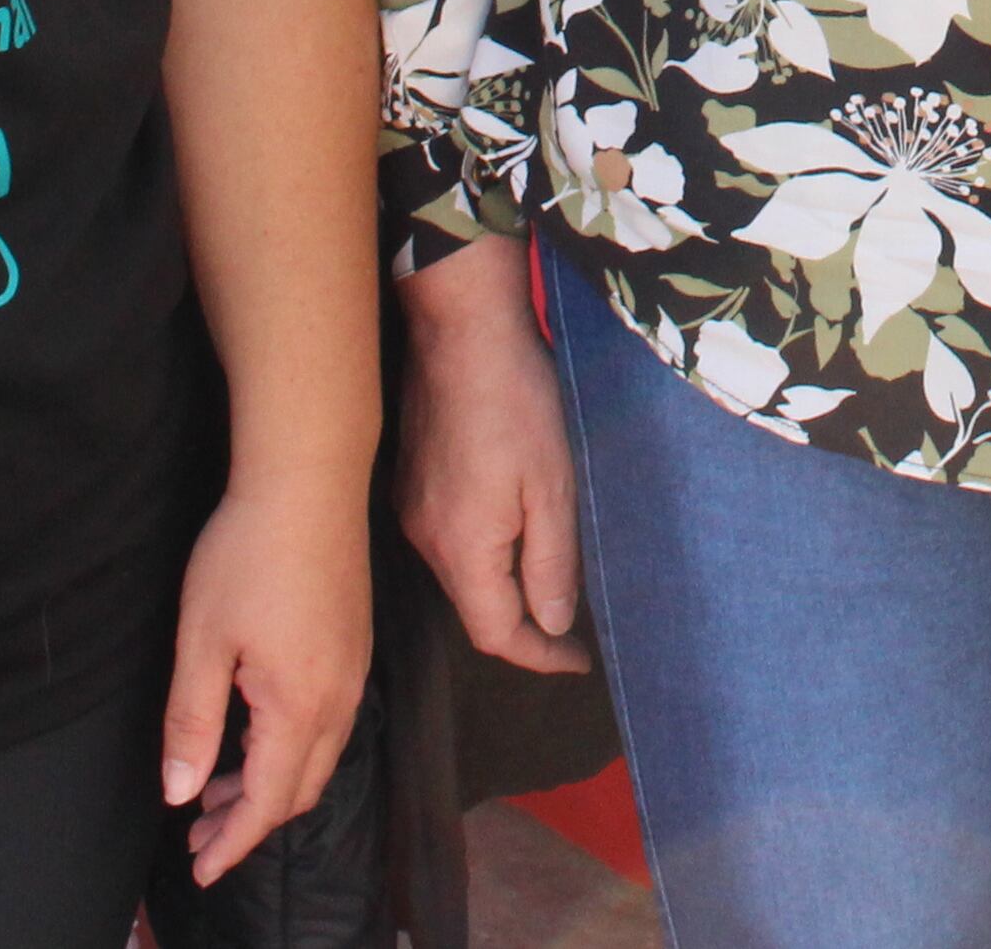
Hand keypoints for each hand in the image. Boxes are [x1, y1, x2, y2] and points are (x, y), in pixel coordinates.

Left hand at [161, 474, 372, 884]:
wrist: (309, 479)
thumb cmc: (247, 554)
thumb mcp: (202, 641)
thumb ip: (193, 723)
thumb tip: (180, 791)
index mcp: (299, 706)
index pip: (269, 802)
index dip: (234, 843)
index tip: (201, 869)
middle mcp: (339, 699)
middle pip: (301, 790)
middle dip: (250, 822)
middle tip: (197, 833)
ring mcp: (353, 671)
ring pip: (319, 758)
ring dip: (272, 785)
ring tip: (216, 789)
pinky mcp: (354, 645)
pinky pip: (330, 724)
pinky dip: (291, 749)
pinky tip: (254, 732)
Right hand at [396, 239, 588, 673]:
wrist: (461, 330)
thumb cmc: (515, 402)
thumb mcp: (553, 487)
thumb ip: (551, 563)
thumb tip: (551, 625)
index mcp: (463, 548)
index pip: (496, 633)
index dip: (540, 656)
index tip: (580, 660)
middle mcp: (427, 539)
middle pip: (476, 606)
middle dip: (525, 623)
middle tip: (574, 626)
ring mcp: (412, 508)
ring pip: (462, 572)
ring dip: (504, 582)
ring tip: (550, 574)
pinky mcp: (411, 481)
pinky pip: (449, 538)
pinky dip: (484, 548)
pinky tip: (512, 524)